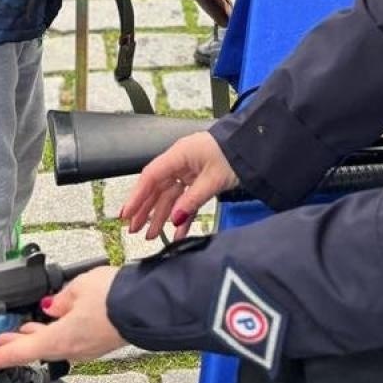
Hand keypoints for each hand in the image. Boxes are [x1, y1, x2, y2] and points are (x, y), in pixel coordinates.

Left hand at [0, 267, 125, 374]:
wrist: (149, 305)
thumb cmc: (115, 297)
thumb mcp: (79, 288)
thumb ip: (60, 300)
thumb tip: (51, 307)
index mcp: (60, 339)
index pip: (18, 353)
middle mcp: (71, 349)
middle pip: (33, 350)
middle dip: (12, 345)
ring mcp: (85, 349)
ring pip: (51, 344)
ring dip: (34, 336)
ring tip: (20, 328)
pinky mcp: (97, 343)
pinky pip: (68, 340)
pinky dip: (54, 332)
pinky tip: (54, 320)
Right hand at [120, 132, 236, 241]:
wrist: (255, 147)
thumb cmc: (234, 153)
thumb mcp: (213, 179)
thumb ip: (192, 200)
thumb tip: (175, 218)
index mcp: (179, 155)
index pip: (151, 176)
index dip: (137, 196)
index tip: (127, 214)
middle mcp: (181, 162)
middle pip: (157, 188)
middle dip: (145, 209)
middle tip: (134, 229)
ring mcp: (190, 171)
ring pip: (170, 196)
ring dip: (161, 215)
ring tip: (152, 235)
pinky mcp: (200, 179)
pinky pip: (185, 199)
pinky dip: (181, 214)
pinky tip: (177, 231)